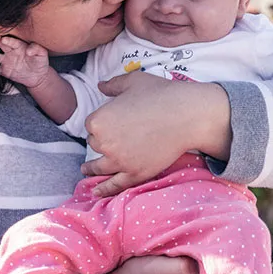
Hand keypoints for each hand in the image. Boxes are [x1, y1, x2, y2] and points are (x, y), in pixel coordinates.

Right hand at [0, 36, 49, 87]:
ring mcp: (6, 60)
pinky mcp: (4, 70)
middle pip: (0, 44)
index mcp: (19, 45)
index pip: (11, 41)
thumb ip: (37, 49)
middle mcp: (10, 51)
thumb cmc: (40, 62)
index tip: (3, 39)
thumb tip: (29, 50)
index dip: (7, 40)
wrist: (38, 76)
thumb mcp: (42, 54)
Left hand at [81, 72, 230, 196]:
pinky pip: (114, 184)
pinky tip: (95, 192)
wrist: (186, 115)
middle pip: (95, 144)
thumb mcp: (133, 81)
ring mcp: (119, 161)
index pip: (92, 125)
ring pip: (99, 166)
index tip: (111, 121)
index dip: (102, 122)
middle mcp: (105, 143)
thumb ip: (113, 84)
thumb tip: (100, 85)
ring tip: (86, 170)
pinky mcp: (135, 173)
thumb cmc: (161, 94)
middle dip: (101, 141)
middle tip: (111, 139)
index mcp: (99, 120)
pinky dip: (103, 189)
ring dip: (91, 168)